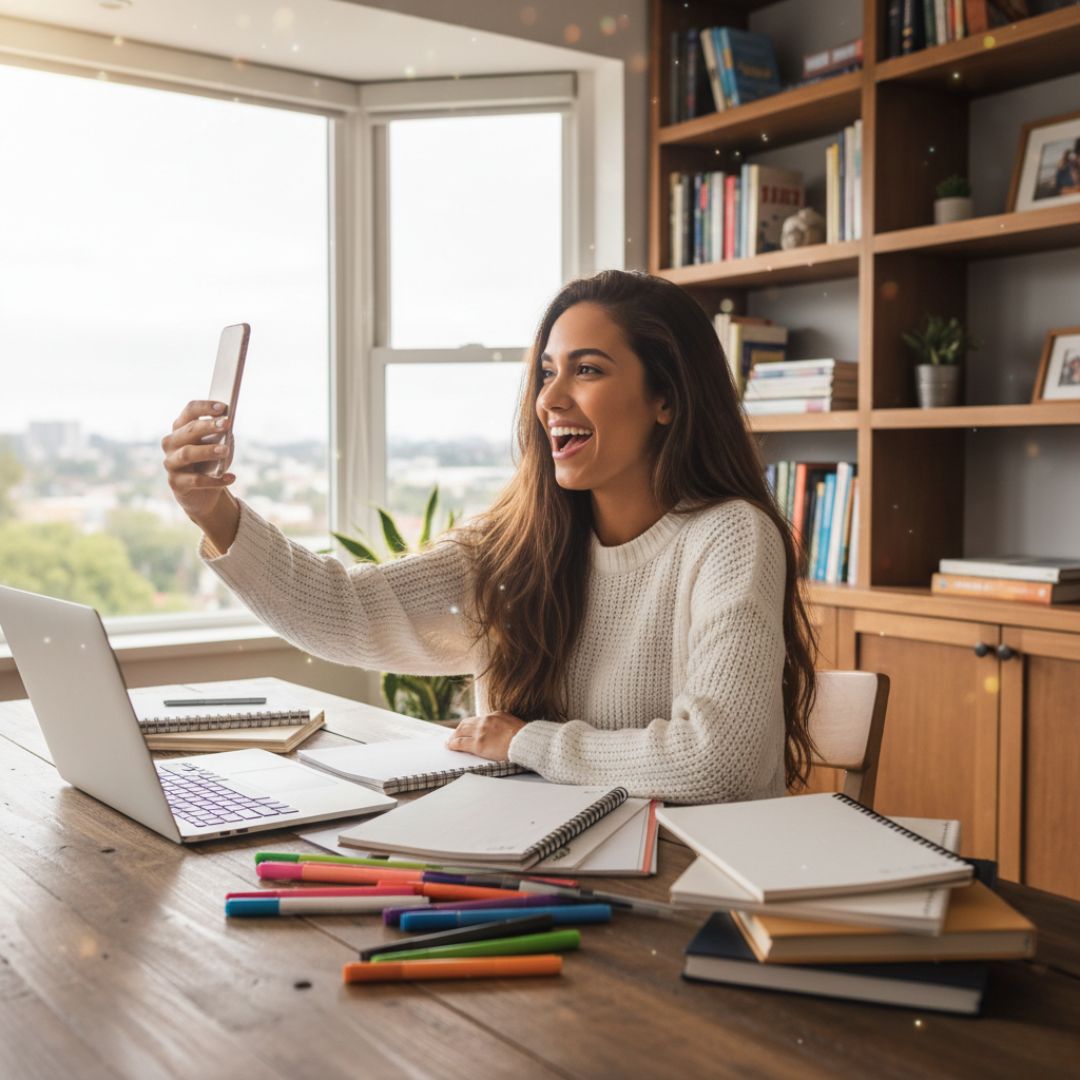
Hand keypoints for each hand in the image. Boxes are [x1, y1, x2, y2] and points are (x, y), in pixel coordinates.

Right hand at [161, 399, 239, 546]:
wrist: (203, 494)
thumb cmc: (211, 463)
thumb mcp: (218, 446)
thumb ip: (221, 436)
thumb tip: (227, 428)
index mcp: (181, 428)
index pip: (189, 412)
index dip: (205, 408)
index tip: (223, 407)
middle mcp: (171, 443)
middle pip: (188, 430)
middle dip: (208, 426)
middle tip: (227, 424)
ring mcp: (171, 463)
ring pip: (187, 454)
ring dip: (207, 450)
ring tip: (226, 450)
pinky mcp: (176, 483)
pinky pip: (195, 480)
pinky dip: (215, 480)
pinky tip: (231, 477)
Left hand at [446, 712, 525, 760]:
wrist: (526, 742)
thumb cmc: (525, 737)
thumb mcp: (514, 725)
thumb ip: (504, 726)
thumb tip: (501, 733)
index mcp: (495, 715)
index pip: (478, 719)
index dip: (470, 725)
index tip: (467, 729)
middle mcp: (485, 721)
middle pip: (466, 723)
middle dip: (459, 729)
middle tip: (454, 735)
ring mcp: (480, 732)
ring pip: (460, 731)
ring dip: (453, 736)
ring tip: (450, 742)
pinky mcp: (478, 744)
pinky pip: (460, 743)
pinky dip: (452, 744)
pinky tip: (450, 746)